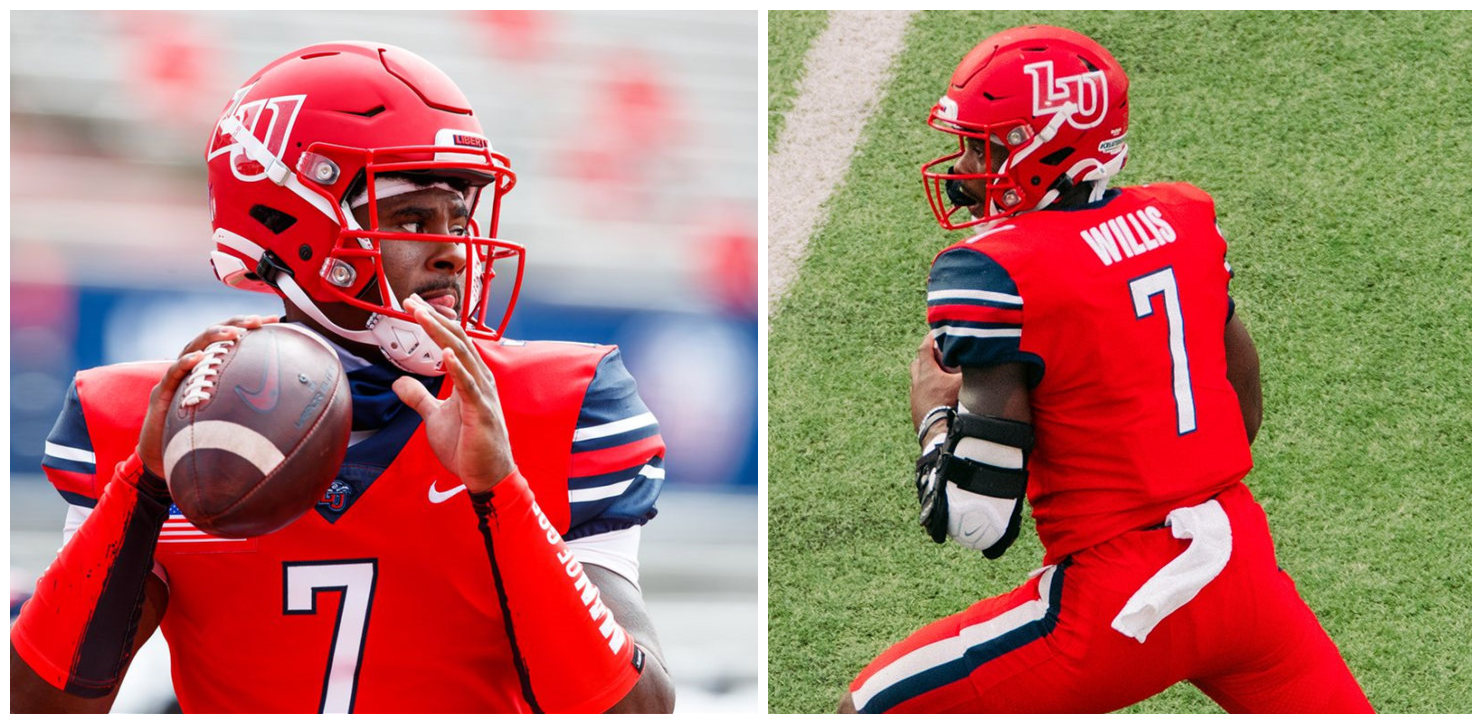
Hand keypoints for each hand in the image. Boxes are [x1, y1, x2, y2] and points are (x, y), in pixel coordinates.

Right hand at [137, 314, 278, 478]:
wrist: (162, 453)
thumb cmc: (199, 430)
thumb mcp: (230, 410)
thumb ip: (251, 400)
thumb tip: (290, 400)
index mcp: (209, 364)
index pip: (231, 337)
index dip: (250, 325)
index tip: (276, 320)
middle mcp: (192, 364)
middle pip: (214, 334)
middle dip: (236, 323)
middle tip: (258, 321)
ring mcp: (176, 376)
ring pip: (194, 347)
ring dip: (214, 336)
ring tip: (234, 333)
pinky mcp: (162, 391)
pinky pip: (172, 374)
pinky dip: (185, 363)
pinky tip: (199, 357)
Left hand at [391, 295, 515, 493]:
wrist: (486, 475)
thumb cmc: (467, 446)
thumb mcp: (435, 417)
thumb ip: (420, 397)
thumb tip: (399, 382)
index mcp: (471, 377)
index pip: (451, 340)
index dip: (433, 321)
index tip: (413, 305)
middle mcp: (479, 378)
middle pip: (455, 339)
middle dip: (432, 318)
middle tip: (410, 301)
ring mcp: (482, 393)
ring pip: (461, 354)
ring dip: (440, 333)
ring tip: (422, 315)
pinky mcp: (480, 411)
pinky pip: (468, 385)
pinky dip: (457, 367)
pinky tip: (445, 352)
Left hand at [909, 331, 960, 437]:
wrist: (937, 431)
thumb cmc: (949, 406)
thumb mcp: (962, 384)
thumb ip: (970, 369)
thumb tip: (983, 357)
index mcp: (926, 372)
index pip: (924, 348)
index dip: (929, 338)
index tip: (934, 333)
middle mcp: (917, 382)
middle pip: (917, 362)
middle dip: (926, 356)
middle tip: (936, 353)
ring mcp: (914, 396)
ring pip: (917, 379)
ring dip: (925, 374)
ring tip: (937, 374)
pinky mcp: (916, 409)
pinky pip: (919, 393)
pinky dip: (925, 389)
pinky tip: (935, 394)